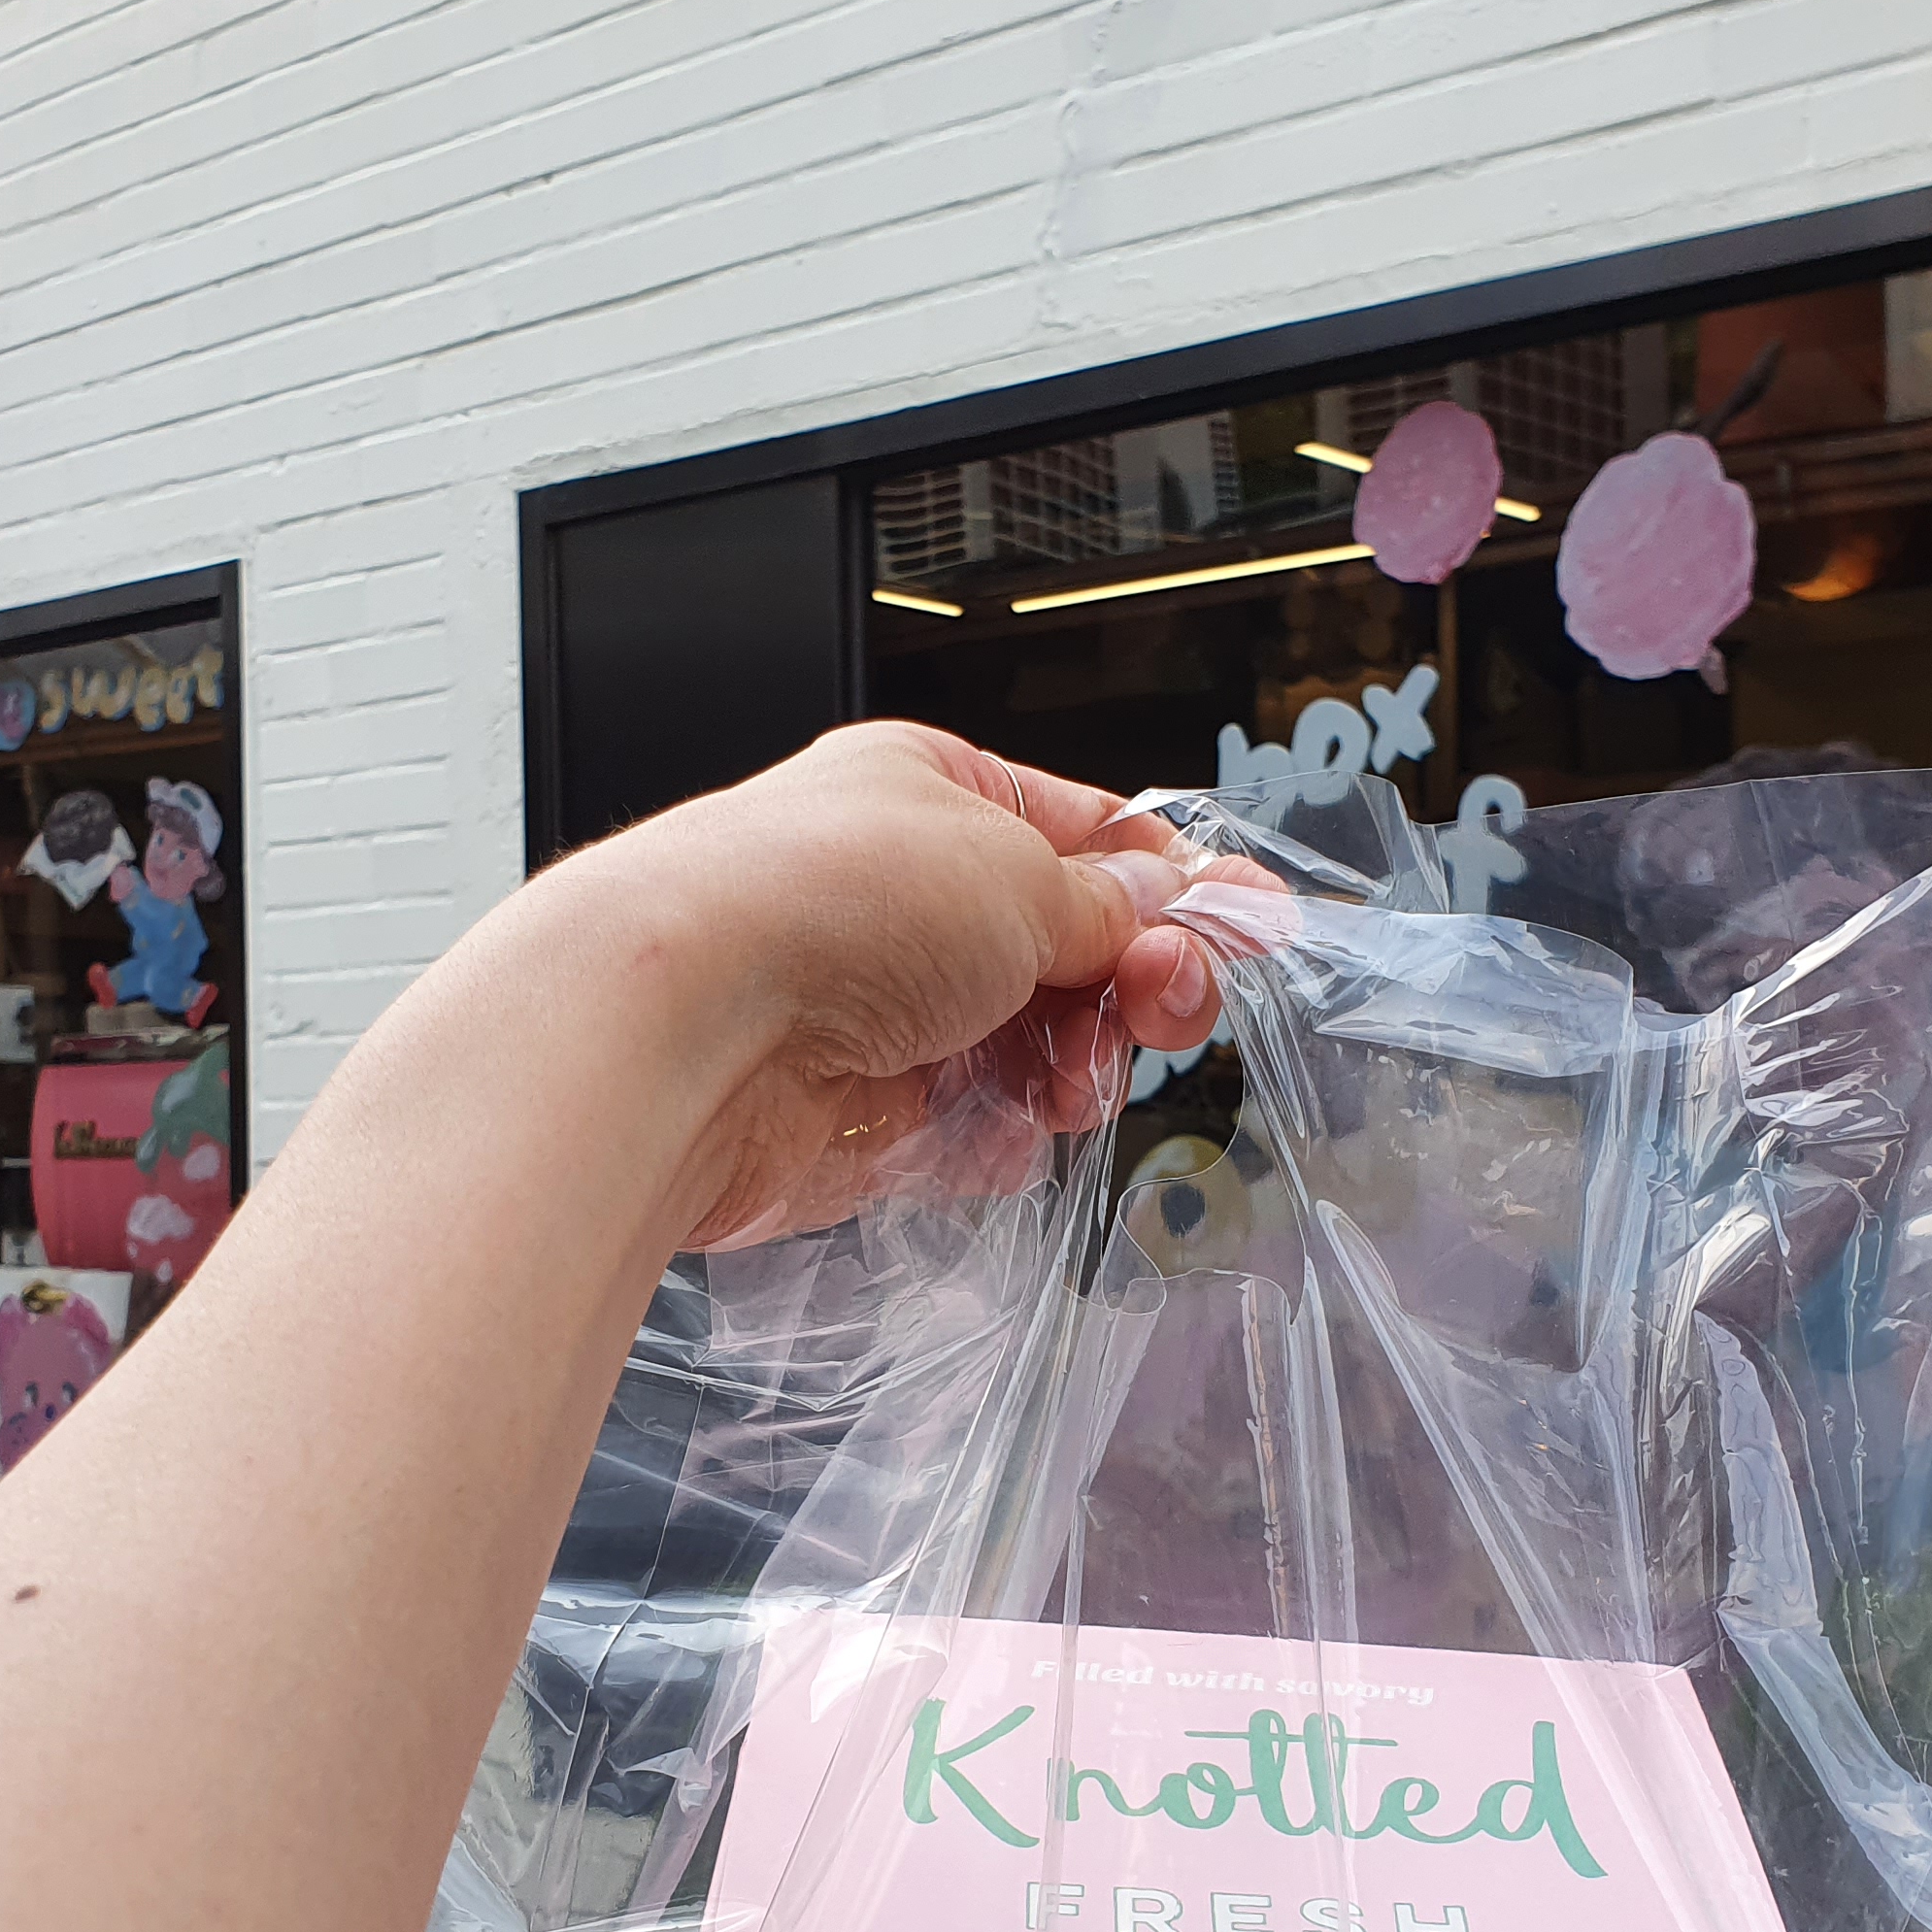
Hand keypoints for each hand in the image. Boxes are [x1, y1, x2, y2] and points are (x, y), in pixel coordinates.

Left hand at [529, 722, 1257, 1248]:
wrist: (682, 1033)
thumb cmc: (814, 905)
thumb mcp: (1017, 872)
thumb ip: (1107, 900)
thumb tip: (1164, 896)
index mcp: (933, 793)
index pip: (1088, 832)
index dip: (1173, 887)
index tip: (1249, 932)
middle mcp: (901, 896)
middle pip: (1071, 951)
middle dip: (1130, 987)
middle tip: (1159, 1009)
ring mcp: (877, 1007)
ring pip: (1030, 1049)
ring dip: (1072, 1069)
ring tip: (1063, 1082)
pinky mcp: (855, 1114)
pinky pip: (971, 1132)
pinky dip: (1002, 1138)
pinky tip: (1004, 1131)